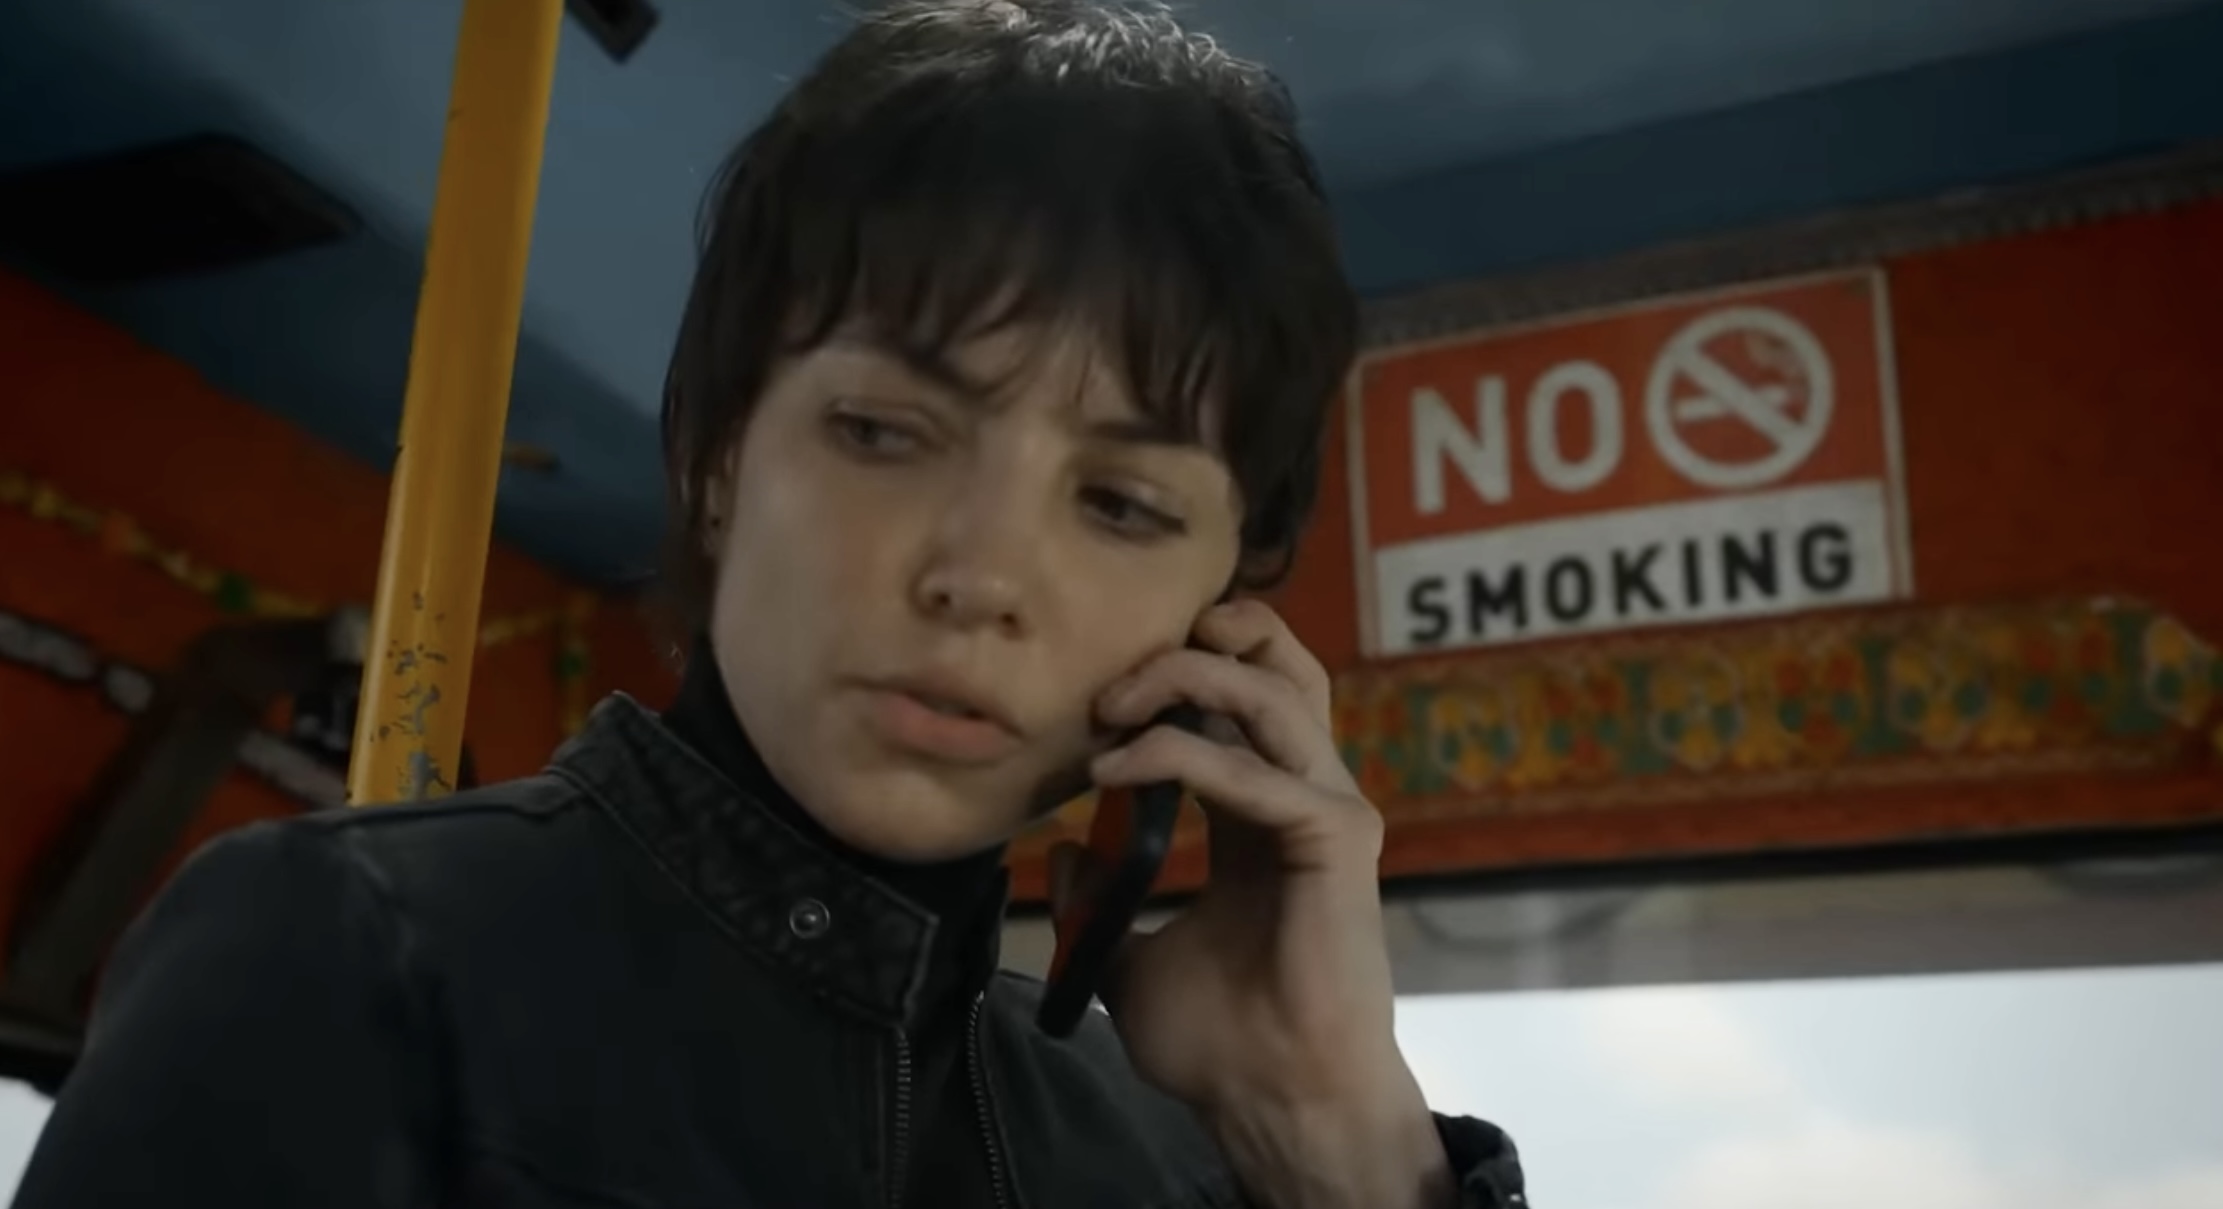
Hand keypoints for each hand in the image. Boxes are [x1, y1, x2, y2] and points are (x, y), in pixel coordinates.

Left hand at [1055, 600, 1454, 1208]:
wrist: (1269, 1098)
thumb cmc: (1220, 1042)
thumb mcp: (1127, 958)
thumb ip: (1099, 901)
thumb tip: (1061, 854)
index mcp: (1262, 812)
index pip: (1241, 695)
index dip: (1178, 666)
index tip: (1100, 686)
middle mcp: (1302, 794)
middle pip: (1280, 663)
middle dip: (1202, 640)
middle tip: (1116, 678)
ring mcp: (1328, 809)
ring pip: (1275, 689)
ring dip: (1184, 679)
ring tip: (1111, 708)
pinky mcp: (1337, 836)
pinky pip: (1254, 768)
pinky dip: (1178, 755)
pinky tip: (1115, 770)